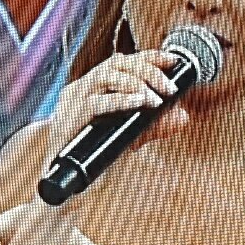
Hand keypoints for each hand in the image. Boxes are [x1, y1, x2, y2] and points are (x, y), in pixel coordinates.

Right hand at [42, 49, 188, 175]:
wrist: (62, 187)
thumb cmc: (92, 159)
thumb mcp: (128, 138)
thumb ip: (153, 126)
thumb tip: (182, 116)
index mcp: (93, 89)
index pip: (122, 62)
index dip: (148, 57)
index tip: (173, 60)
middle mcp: (81, 90)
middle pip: (115, 63)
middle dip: (147, 71)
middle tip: (170, 89)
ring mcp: (72, 103)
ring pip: (105, 76)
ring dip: (136, 84)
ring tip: (157, 99)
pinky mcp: (68, 120)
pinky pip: (95, 102)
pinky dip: (120, 100)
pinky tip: (140, 103)